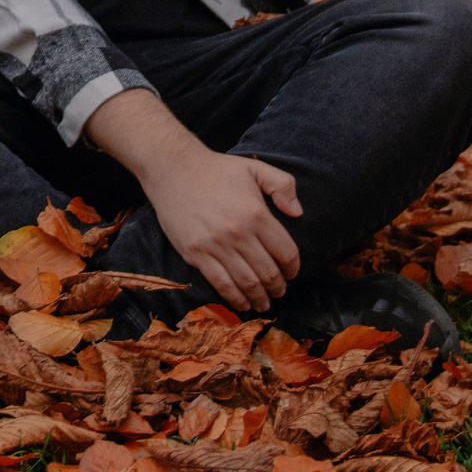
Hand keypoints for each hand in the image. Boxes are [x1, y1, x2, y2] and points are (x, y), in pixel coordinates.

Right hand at [141, 148, 304, 311]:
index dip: (293, 268)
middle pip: (268, 272)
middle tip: (280, 292)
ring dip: (259, 298)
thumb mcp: (255, 168)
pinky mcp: (196, 254)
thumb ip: (283, 185)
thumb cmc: (216, 169)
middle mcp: (238, 233)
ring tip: (264, 303)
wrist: (173, 169)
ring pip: (246, 283)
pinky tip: (242, 303)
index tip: (292, 273)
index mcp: (256, 213)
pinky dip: (234, 299)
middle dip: (278, 287)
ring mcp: (215, 246)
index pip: (285, 252)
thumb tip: (298, 213)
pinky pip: (220, 284)